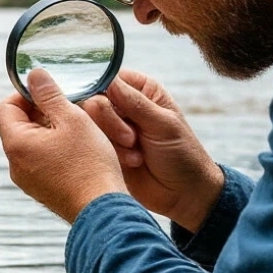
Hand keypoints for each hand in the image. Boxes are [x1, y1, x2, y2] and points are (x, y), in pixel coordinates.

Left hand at [0, 69, 127, 223]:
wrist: (103, 211)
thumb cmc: (89, 164)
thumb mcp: (72, 119)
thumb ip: (50, 95)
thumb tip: (33, 74)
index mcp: (16, 144)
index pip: (5, 107)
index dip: (25, 94)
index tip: (50, 92)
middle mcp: (15, 165)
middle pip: (18, 125)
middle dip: (41, 111)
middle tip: (69, 108)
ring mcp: (28, 181)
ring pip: (32, 144)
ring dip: (51, 130)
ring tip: (78, 128)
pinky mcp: (42, 190)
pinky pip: (42, 161)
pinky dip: (56, 149)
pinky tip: (80, 149)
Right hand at [80, 70, 223, 232]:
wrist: (183, 194)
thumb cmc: (182, 154)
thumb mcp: (163, 124)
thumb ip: (135, 103)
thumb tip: (109, 80)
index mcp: (141, 90)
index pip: (109, 78)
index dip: (106, 91)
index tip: (117, 109)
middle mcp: (123, 106)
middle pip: (93, 100)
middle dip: (111, 122)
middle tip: (133, 138)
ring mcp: (112, 129)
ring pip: (90, 124)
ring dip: (113, 141)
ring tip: (137, 155)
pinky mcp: (105, 150)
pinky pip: (92, 145)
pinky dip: (111, 154)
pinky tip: (132, 163)